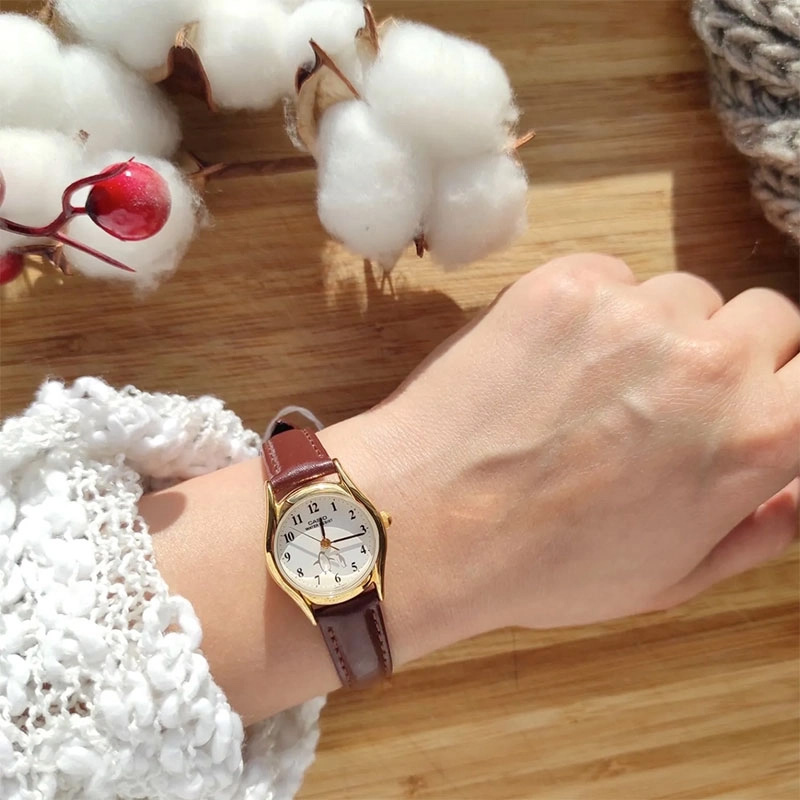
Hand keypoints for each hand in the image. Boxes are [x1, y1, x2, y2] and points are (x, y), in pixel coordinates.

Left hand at [320, 254, 799, 643]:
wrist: (431, 520)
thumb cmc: (545, 563)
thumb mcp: (672, 576)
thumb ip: (761, 526)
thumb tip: (796, 485)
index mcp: (755, 438)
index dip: (786, 383)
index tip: (756, 397)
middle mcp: (708, 362)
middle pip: (764, 316)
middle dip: (730, 351)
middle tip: (666, 395)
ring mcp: (633, 313)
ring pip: (681, 294)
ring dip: (657, 330)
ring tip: (593, 385)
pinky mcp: (566, 285)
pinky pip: (612, 277)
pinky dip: (595, 309)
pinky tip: (550, 361)